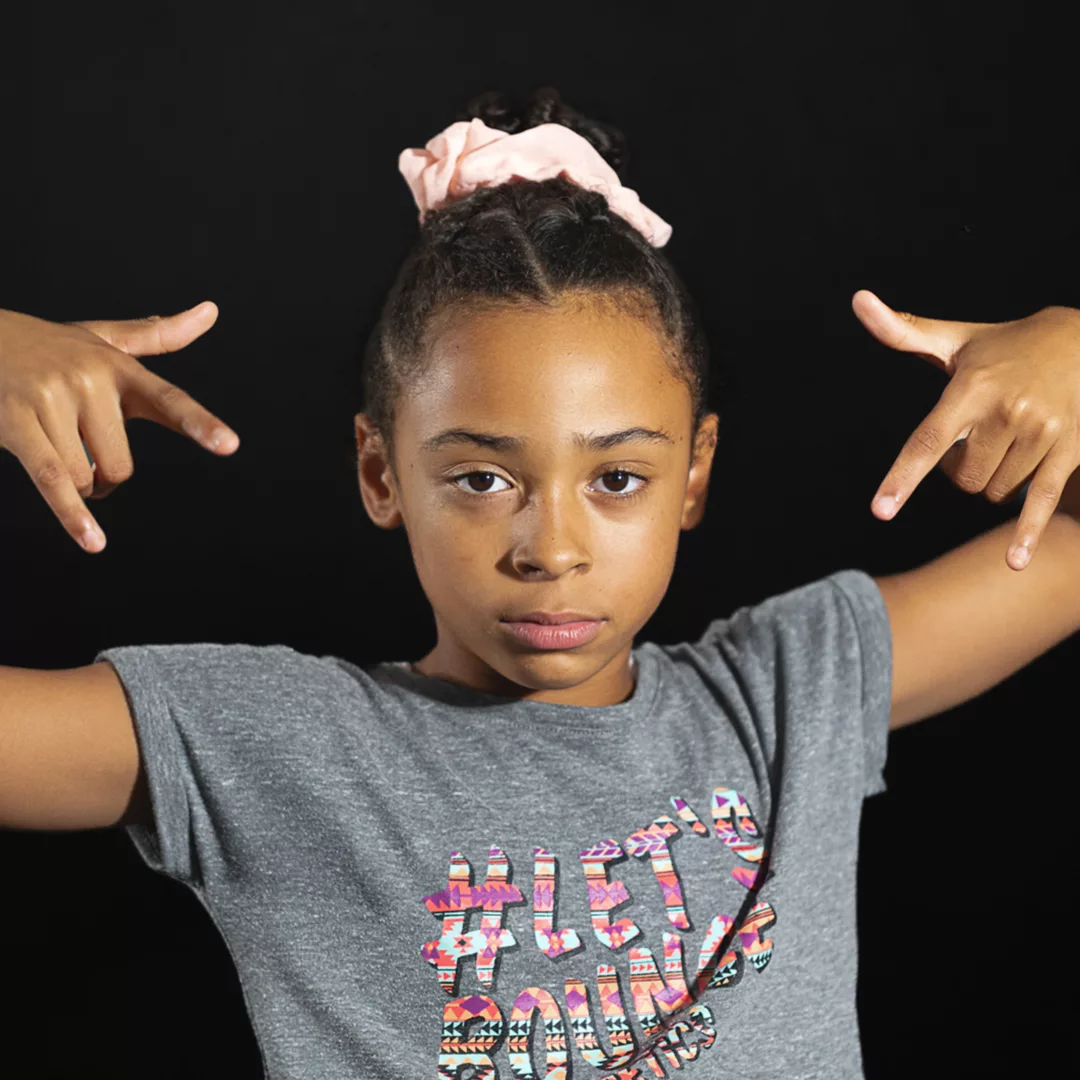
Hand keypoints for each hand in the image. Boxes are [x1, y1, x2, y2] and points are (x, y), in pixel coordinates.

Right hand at [0, 303, 238, 552]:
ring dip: (75, 485)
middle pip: (121, 465)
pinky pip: (55, 479)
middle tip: (82, 453)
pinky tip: (93, 541)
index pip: (168, 400)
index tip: (229, 445)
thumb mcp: (103, 339)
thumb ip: (158, 335)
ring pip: (86, 477)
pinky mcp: (17, 422)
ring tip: (54, 450)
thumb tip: (211, 311)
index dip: (199, 424)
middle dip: (105, 475)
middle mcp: (90, 380)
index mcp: (119, 368)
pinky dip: (74, 514)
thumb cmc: (46, 346)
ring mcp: (52, 399)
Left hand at [853, 290, 1079, 570]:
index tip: (880, 510)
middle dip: (961, 470)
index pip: (928, 441)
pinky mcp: (1070, 450)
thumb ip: (903, 331)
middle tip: (977, 436)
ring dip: (993, 478)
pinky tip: (1014, 562)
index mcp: (971, 389)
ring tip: (1008, 439)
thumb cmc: (1004, 347)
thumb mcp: (956, 339)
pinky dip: (1027, 534)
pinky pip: (1042, 501)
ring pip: (994, 491)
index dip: (902, 478)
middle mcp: (1007, 411)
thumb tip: (858, 301)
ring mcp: (1042, 432)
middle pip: (961, 479)